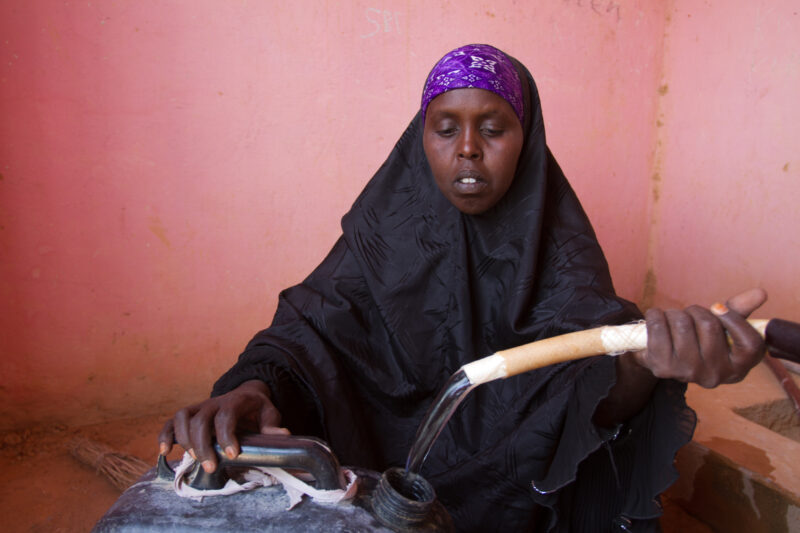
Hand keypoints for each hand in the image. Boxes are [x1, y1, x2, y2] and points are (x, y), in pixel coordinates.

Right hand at [158, 379, 288, 472]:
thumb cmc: (257, 409)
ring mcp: (199, 407)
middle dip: (203, 445)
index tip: (232, 454)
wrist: (246, 395)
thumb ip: (272, 425)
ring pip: (183, 417)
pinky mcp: (189, 414)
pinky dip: (164, 435)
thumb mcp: (269, 413)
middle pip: (201, 420)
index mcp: (235, 401)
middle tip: (211, 466)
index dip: (227, 435)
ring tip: (194, 459)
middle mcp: (214, 402)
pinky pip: (171, 421)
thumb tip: (284, 435)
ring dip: (184, 439)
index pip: (226, 415)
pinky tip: (164, 452)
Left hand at [636, 288, 766, 387]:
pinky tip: (656, 317)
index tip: (718, 306)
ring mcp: (688, 374)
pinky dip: (655, 315)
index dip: (734, 319)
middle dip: (696, 311)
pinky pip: (658, 328)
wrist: (663, 358)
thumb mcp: (722, 327)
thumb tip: (760, 293)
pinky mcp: (663, 369)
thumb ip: (740, 310)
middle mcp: (715, 376)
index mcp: (737, 367)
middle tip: (690, 314)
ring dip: (674, 313)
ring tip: (673, 318)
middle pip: (709, 325)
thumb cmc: (698, 339)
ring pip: (682, 324)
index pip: (750, 343)